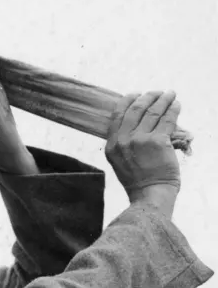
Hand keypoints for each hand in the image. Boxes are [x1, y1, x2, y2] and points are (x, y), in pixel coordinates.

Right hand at [105, 91, 181, 218]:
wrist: (149, 195)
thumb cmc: (138, 181)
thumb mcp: (119, 162)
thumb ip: (122, 145)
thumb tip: (134, 125)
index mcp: (111, 146)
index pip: (118, 115)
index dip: (128, 101)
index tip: (136, 94)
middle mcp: (123, 141)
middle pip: (136, 109)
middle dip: (148, 97)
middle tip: (157, 93)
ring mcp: (140, 140)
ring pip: (153, 111)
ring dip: (163, 99)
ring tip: (170, 94)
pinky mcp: (157, 141)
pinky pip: (167, 119)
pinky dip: (173, 109)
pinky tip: (176, 105)